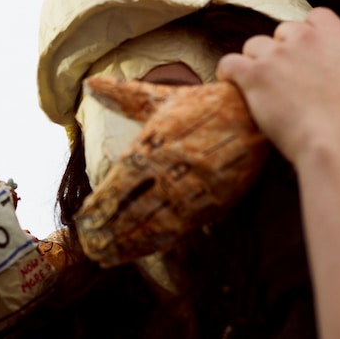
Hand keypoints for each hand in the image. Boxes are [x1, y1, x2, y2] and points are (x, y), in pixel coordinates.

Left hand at [75, 78, 268, 266]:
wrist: (255, 113)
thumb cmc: (206, 105)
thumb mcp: (164, 98)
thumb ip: (125, 94)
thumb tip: (91, 82)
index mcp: (157, 143)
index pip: (122, 179)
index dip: (102, 203)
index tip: (84, 219)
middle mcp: (172, 168)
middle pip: (134, 206)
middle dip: (109, 229)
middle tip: (89, 247)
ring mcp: (194, 188)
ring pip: (154, 222)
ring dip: (127, 241)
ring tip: (105, 256)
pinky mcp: (214, 202)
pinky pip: (181, 227)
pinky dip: (157, 242)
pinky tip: (138, 250)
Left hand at [217, 8, 339, 166]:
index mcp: (335, 37)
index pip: (315, 17)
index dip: (308, 34)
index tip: (308, 52)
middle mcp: (303, 38)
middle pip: (281, 31)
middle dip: (280, 50)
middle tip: (283, 77)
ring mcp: (276, 55)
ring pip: (253, 46)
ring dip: (254, 63)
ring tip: (259, 87)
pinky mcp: (253, 75)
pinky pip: (229, 63)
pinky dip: (228, 74)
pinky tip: (231, 84)